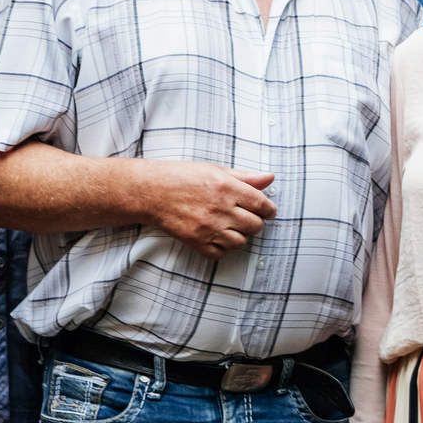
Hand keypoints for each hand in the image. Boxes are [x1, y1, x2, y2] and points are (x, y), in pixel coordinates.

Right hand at [144, 162, 276, 258]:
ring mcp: (208, 227)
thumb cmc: (182, 177)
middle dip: (256, 222)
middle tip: (248, 218)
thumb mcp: (216, 169)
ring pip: (241, 242)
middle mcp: (220, 209)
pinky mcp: (196, 241)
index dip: (269, 209)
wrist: (152, 192)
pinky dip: (223, 248)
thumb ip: (245, 177)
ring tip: (232, 227)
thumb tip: (270, 178)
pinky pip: (221, 253)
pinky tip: (219, 237)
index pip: (261, 203)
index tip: (269, 211)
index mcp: (227, 187)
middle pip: (255, 225)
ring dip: (240, 236)